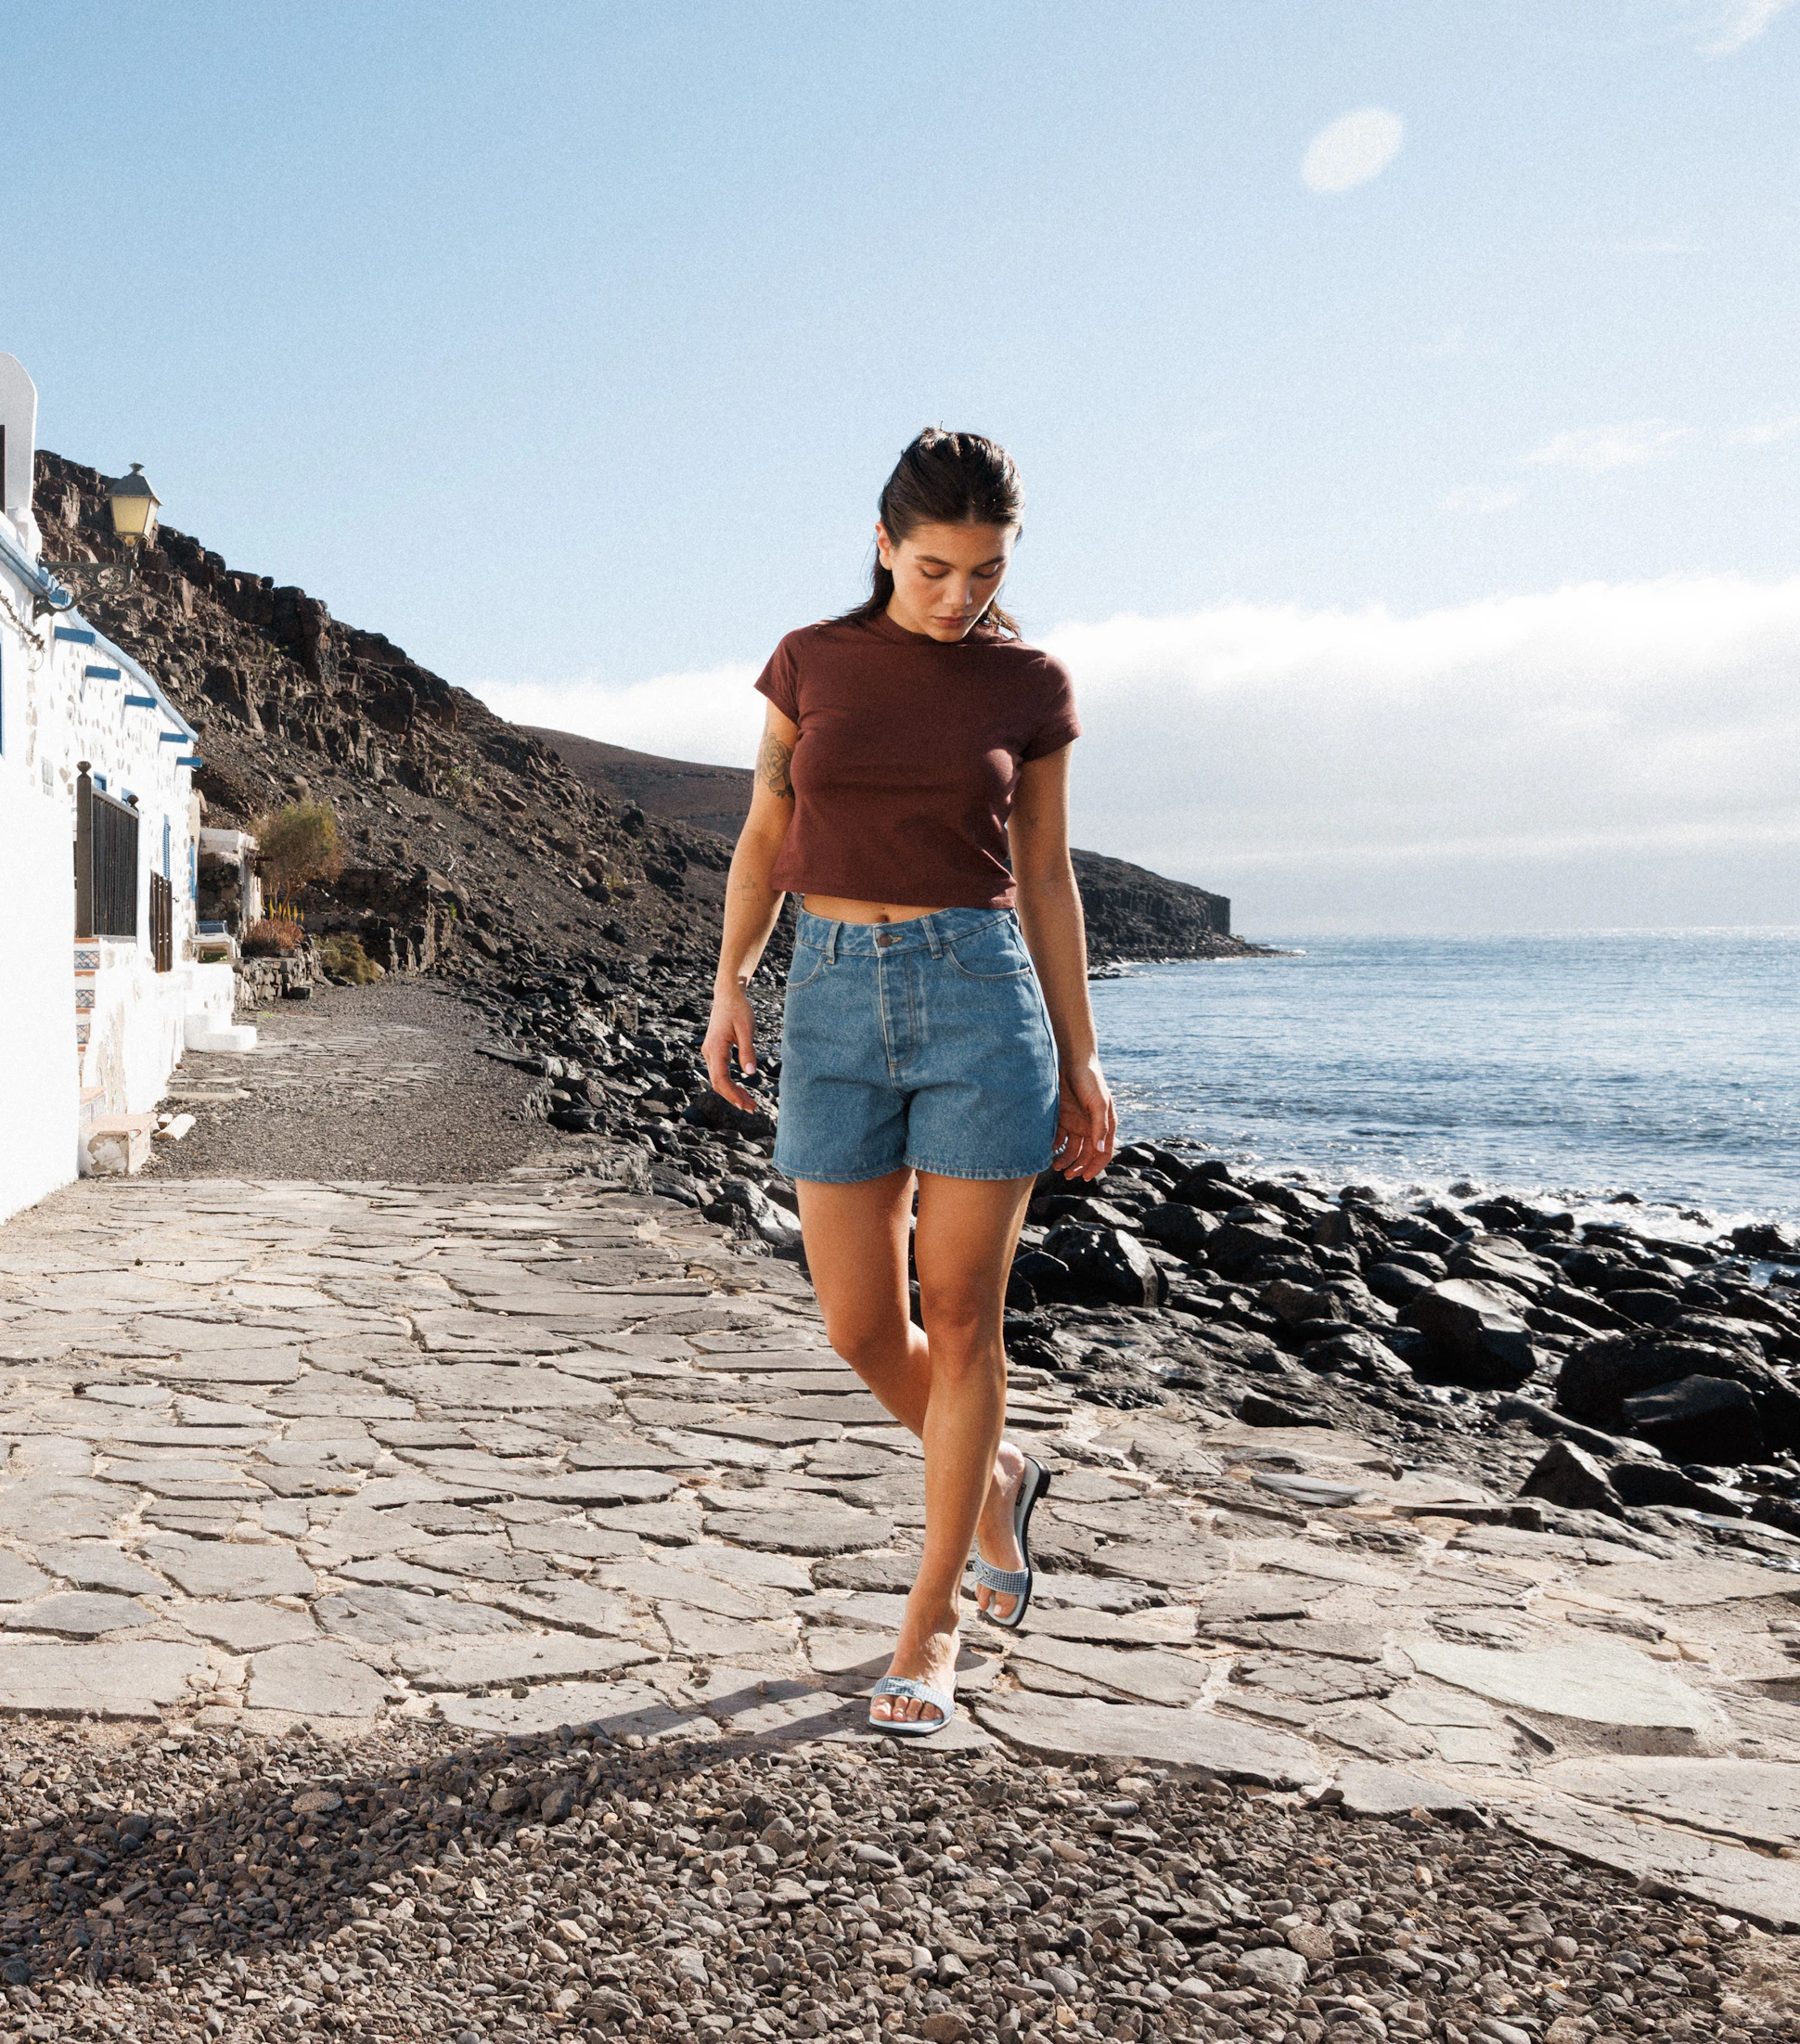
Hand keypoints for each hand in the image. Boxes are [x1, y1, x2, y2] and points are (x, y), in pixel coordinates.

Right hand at [702, 983, 759, 1110]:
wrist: (728, 995)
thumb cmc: (738, 1009)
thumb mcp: (747, 1029)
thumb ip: (747, 1052)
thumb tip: (751, 1075)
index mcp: (715, 1047)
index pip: (720, 1079)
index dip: (731, 1094)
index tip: (744, 1104)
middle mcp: (709, 1052)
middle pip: (718, 1083)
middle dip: (733, 1097)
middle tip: (752, 1108)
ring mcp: (710, 1052)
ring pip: (718, 1079)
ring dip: (733, 1092)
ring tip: (750, 1103)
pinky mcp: (715, 1052)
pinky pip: (720, 1073)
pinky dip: (731, 1084)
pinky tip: (742, 1091)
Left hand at [1052, 1056, 1115, 1180]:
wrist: (1072, 1061)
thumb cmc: (1090, 1080)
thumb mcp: (1098, 1103)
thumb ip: (1099, 1127)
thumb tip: (1099, 1151)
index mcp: (1105, 1125)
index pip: (1104, 1153)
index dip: (1096, 1167)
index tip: (1084, 1177)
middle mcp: (1091, 1127)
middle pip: (1086, 1154)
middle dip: (1078, 1167)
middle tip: (1067, 1175)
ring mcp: (1077, 1123)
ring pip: (1072, 1149)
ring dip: (1065, 1159)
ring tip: (1056, 1166)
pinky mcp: (1063, 1118)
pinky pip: (1059, 1137)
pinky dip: (1055, 1146)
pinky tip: (1049, 1149)